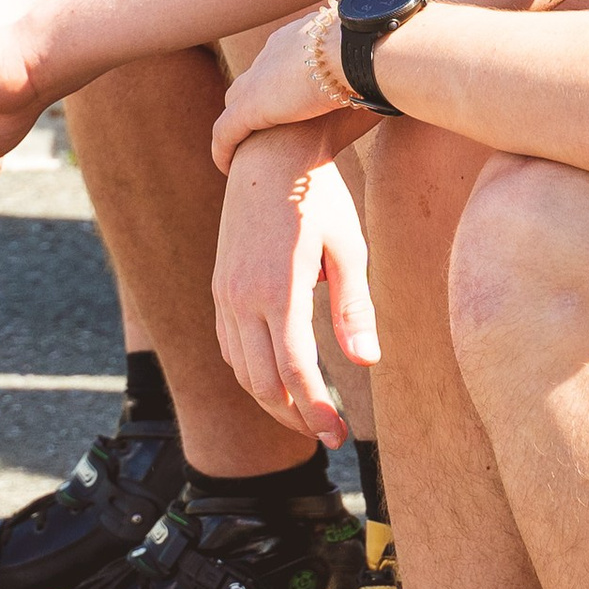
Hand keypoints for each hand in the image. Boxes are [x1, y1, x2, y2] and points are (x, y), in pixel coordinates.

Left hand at [211, 10, 376, 169]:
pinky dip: (222, 149)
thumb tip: (396, 81)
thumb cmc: (383, 52)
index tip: (291, 103)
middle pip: (254, 80)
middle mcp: (274, 53)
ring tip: (242, 151)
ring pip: (234, 106)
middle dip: (255, 103)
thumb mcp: (375, 57)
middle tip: (264, 131)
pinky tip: (225, 168)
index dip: (283, 83)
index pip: (282, 60)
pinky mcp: (250, 106)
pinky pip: (225, 133)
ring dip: (237, 127)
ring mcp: (258, 78)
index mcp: (303, 37)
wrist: (363, 48)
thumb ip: (374, 70)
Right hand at [214, 130, 382, 446]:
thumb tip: (368, 361)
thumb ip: (354, 306)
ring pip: (240, 368)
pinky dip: (252, 372)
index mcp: (277, 289)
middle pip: (261, 380)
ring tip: (307, 414)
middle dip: (294, 415)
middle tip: (327, 435)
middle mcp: (241, 297)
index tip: (338, 436)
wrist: (271, 152)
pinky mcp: (220, 287)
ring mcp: (224, 293)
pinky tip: (278, 379)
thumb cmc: (321, 198)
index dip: (315, 410)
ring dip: (271, 399)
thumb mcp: (349, 248)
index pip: (294, 370)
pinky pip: (230, 345)